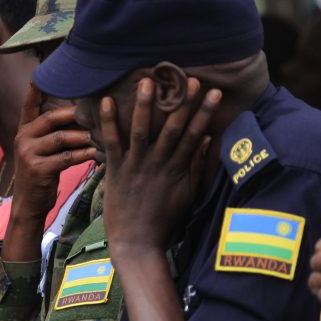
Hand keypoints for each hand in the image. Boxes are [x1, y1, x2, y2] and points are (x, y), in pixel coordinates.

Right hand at [11, 85, 97, 219]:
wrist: (29, 204)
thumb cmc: (42, 174)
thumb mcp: (42, 150)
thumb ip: (54, 133)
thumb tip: (83, 114)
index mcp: (24, 130)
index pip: (29, 105)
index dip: (36, 89)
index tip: (42, 72)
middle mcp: (23, 138)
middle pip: (51, 118)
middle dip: (76, 113)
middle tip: (98, 110)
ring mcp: (28, 153)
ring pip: (62, 138)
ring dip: (85, 136)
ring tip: (104, 133)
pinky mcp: (38, 169)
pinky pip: (67, 157)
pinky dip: (85, 155)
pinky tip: (100, 153)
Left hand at [101, 77, 218, 253]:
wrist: (137, 242)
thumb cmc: (164, 219)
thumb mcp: (188, 194)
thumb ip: (197, 167)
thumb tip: (207, 138)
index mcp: (178, 169)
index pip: (195, 135)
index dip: (205, 112)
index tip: (214, 92)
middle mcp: (158, 164)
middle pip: (173, 128)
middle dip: (183, 103)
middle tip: (192, 78)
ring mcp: (136, 167)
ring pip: (141, 130)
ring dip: (144, 105)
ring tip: (147, 80)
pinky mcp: (115, 171)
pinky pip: (111, 142)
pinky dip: (108, 122)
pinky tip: (106, 100)